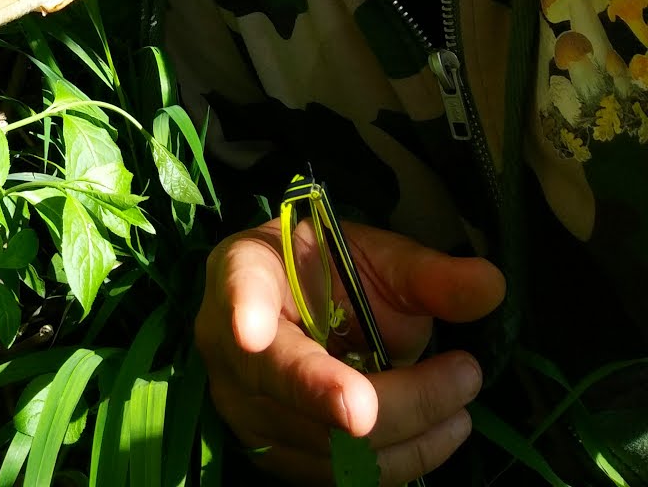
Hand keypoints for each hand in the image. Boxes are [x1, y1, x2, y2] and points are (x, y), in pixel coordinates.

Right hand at [194, 219, 505, 484]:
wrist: (295, 312)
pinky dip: (404, 458)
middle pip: (300, 389)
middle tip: (465, 374)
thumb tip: (490, 287)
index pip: (240, 293)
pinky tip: (440, 429)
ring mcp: (246, 413)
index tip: (253, 331)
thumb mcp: (372, 255)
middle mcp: (229, 350)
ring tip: (462, 399)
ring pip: (329, 447)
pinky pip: (343, 478)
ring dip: (413, 432)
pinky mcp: (276, 460)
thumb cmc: (327, 273)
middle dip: (395, 396)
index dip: (245, 313)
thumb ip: (425, 273)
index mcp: (243, 273)